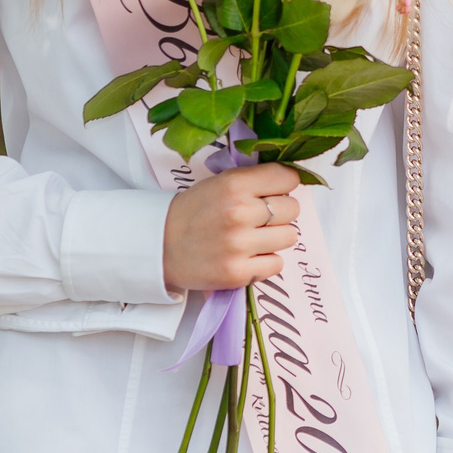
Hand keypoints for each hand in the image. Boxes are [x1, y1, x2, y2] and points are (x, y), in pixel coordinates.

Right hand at [162, 163, 301, 291]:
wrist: (158, 245)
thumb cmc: (194, 211)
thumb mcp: (221, 183)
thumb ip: (255, 180)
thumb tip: (294, 180)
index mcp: (235, 184)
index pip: (288, 178)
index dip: (283, 186)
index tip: (271, 193)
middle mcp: (239, 213)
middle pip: (292, 209)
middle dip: (280, 213)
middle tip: (259, 218)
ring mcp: (239, 245)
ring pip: (290, 237)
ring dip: (275, 238)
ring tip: (253, 238)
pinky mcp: (237, 273)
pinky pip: (277, 264)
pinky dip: (266, 261)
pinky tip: (247, 256)